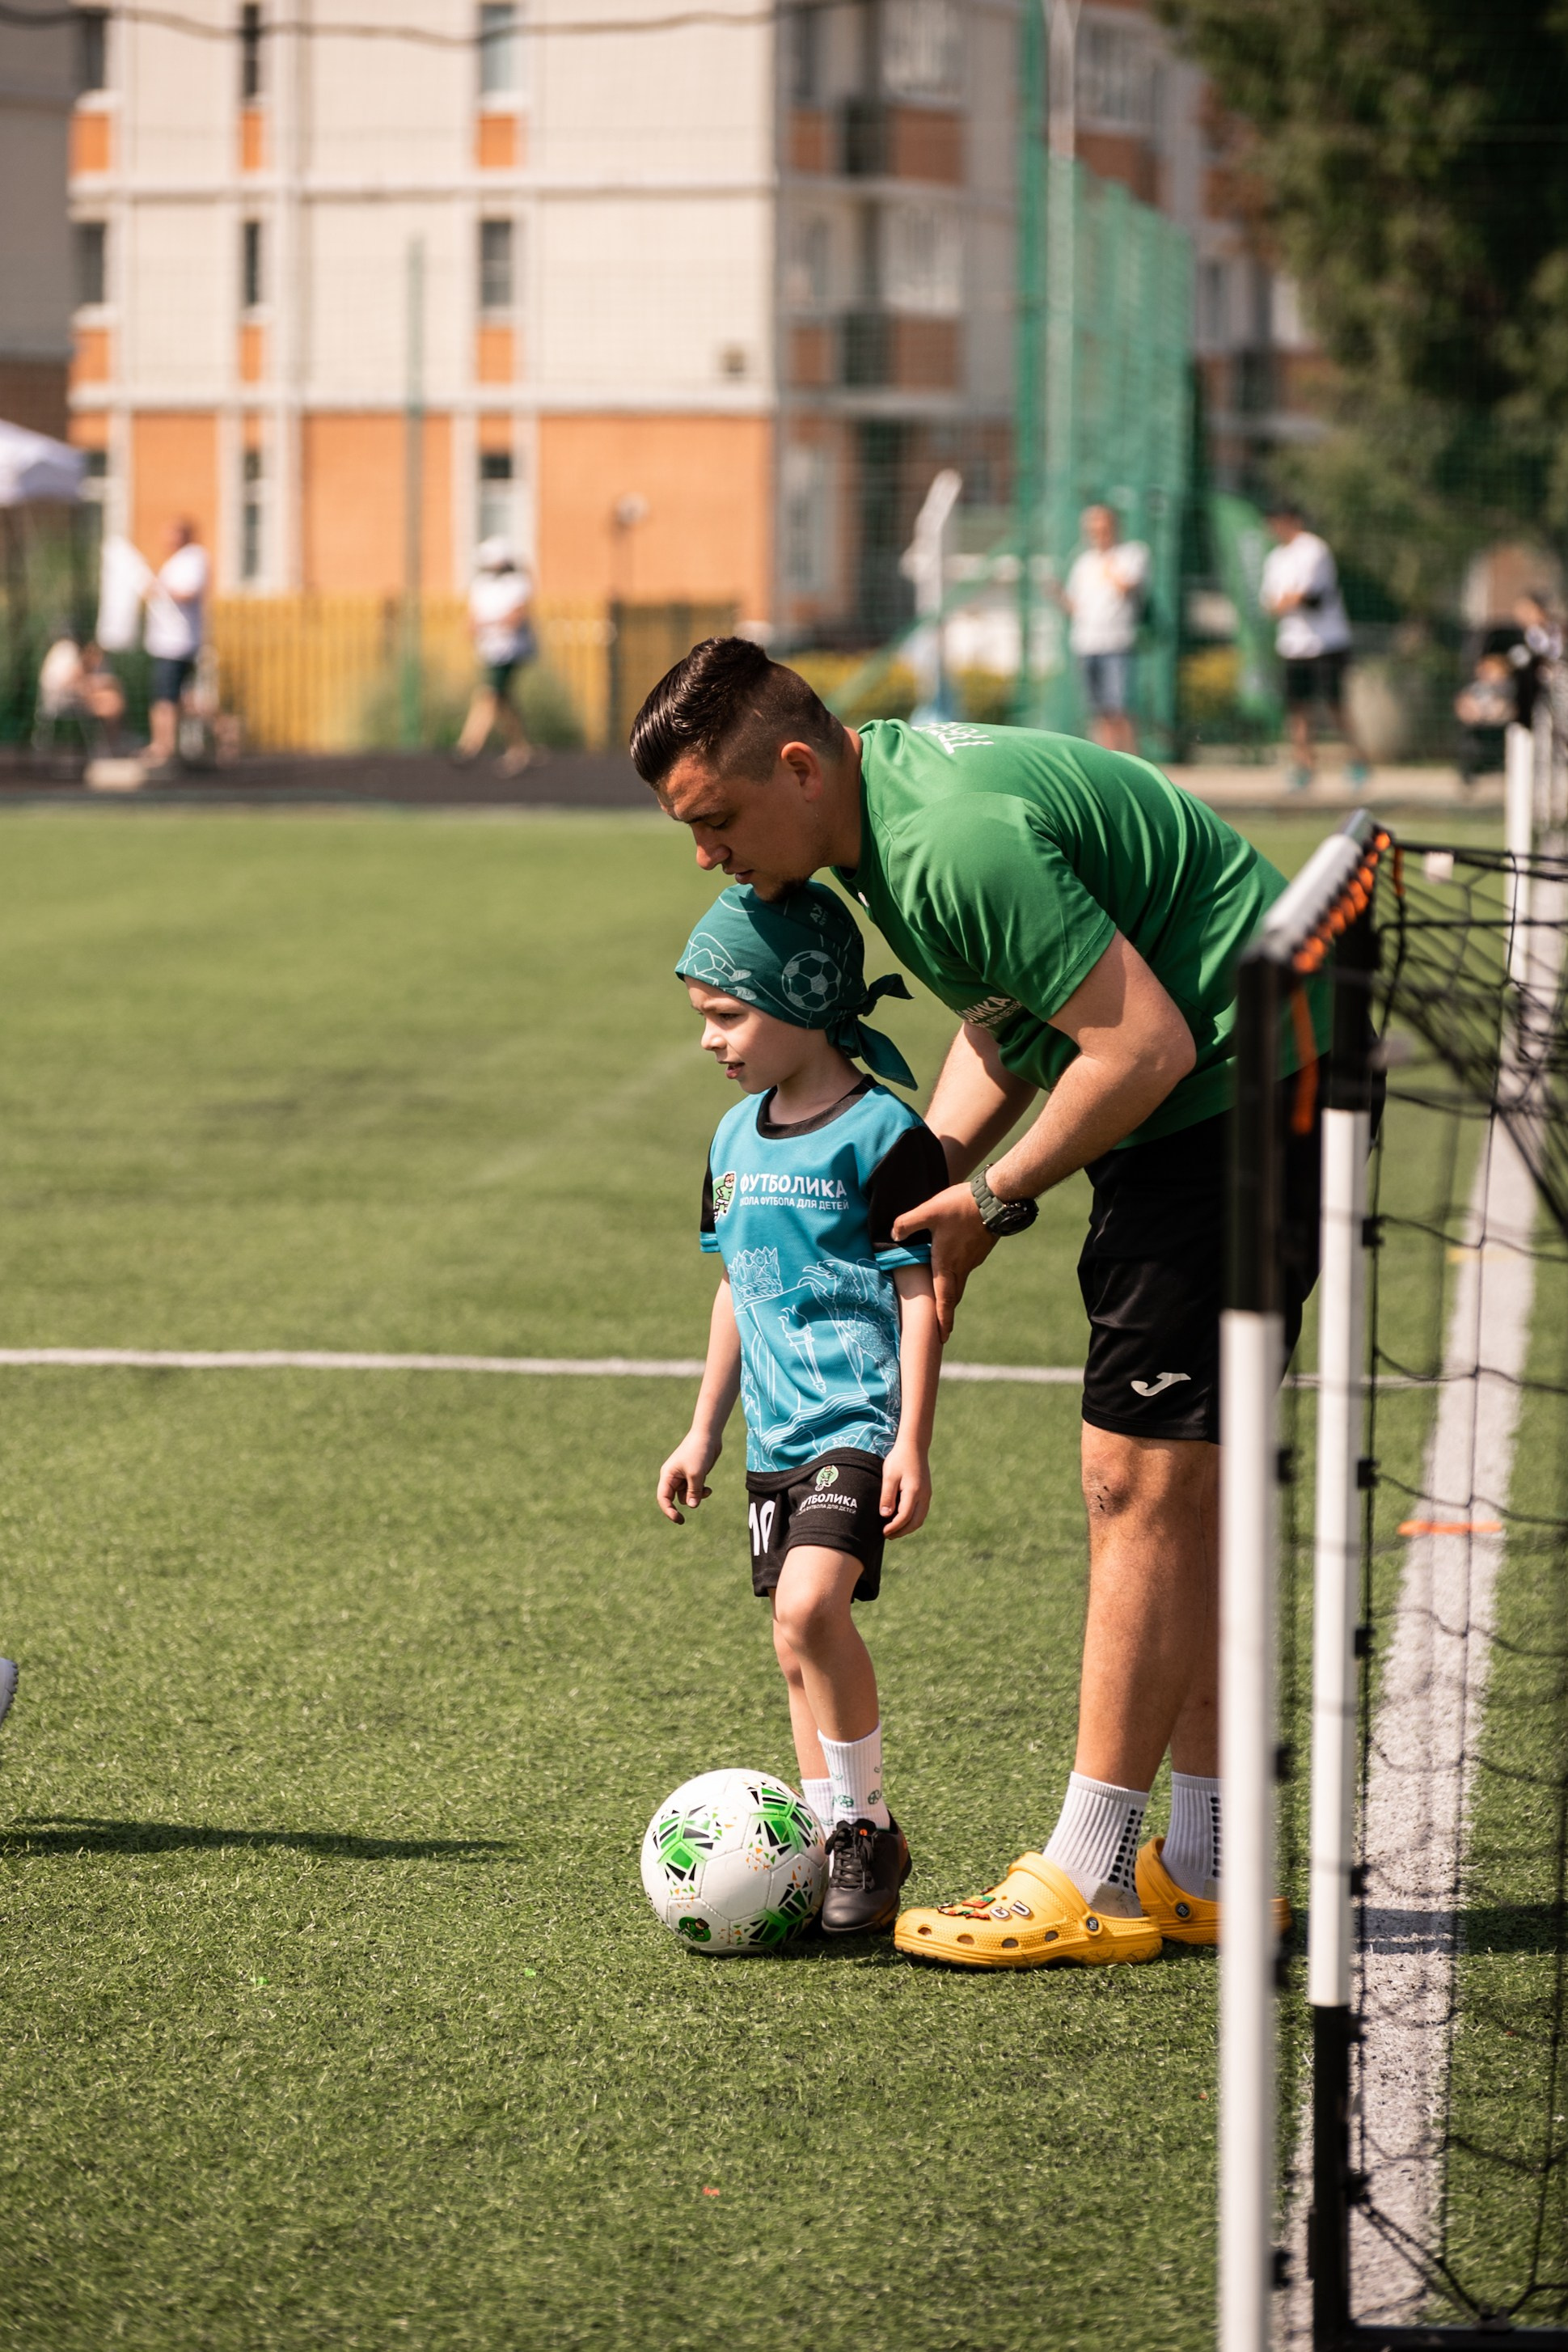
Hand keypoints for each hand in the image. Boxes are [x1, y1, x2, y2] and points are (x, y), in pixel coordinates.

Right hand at [657, 1430, 719, 1523]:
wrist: (708, 1435)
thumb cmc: (698, 1451)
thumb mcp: (696, 1474)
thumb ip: (693, 1492)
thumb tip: (692, 1506)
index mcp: (668, 1475)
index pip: (663, 1497)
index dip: (668, 1510)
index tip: (678, 1519)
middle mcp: (673, 1477)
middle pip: (674, 1498)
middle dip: (685, 1503)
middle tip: (683, 1520)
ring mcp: (684, 1476)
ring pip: (687, 1495)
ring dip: (696, 1496)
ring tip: (706, 1490)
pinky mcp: (694, 1475)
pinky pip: (695, 1490)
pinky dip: (701, 1491)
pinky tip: (708, 1488)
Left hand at [880, 1441, 930, 1537]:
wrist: (914, 1446)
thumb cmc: (899, 1459)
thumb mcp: (889, 1476)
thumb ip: (887, 1496)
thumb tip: (885, 1515)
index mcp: (914, 1492)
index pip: (905, 1517)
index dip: (894, 1527)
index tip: (883, 1532)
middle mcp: (924, 1496)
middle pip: (915, 1522)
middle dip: (902, 1532)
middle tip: (888, 1535)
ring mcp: (927, 1495)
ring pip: (920, 1519)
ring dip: (908, 1528)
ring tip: (893, 1530)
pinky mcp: (926, 1493)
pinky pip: (921, 1512)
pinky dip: (912, 1520)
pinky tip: (902, 1520)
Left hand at [891, 1182, 995, 1340]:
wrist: (996, 1199)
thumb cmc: (961, 1207)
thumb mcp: (928, 1211)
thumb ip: (907, 1223)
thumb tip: (894, 1234)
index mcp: (947, 1264)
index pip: (943, 1299)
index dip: (942, 1319)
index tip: (942, 1338)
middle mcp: (962, 1267)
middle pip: (953, 1296)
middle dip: (946, 1312)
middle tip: (942, 1328)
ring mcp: (973, 1259)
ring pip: (960, 1282)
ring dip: (952, 1293)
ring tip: (944, 1298)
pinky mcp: (980, 1250)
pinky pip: (966, 1268)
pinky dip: (958, 1274)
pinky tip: (953, 1262)